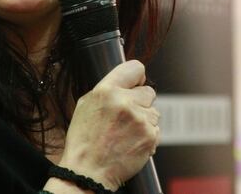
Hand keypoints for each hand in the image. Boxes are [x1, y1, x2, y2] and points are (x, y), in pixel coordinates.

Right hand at [58, 60, 159, 190]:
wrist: (88, 172)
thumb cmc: (84, 140)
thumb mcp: (86, 105)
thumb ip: (108, 90)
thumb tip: (127, 82)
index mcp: (106, 91)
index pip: (136, 68)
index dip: (137, 77)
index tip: (135, 84)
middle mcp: (124, 102)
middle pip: (148, 91)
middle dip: (140, 102)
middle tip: (126, 116)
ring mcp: (139, 119)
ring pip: (154, 112)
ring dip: (145, 120)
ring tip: (126, 133)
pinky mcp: (149, 136)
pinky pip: (156, 129)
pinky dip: (147, 136)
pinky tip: (131, 142)